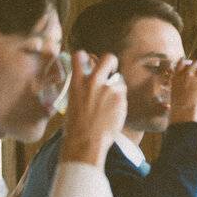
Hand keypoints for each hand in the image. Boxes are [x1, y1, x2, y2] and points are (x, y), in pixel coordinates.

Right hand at [59, 51, 126, 168]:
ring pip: (119, 80)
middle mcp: (93, 81)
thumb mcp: (73, 103)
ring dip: (117, 88)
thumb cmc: (76, 128)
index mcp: (77, 82)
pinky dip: (121, 101)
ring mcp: (108, 88)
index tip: (89, 61)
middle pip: (108, 58)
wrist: (86, 141)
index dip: (85, 56)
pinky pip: (123, 94)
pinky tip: (114, 112)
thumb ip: (82, 91)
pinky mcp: (120, 97)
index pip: (79, 56)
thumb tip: (90, 88)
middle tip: (112, 70)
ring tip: (111, 104)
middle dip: (111, 62)